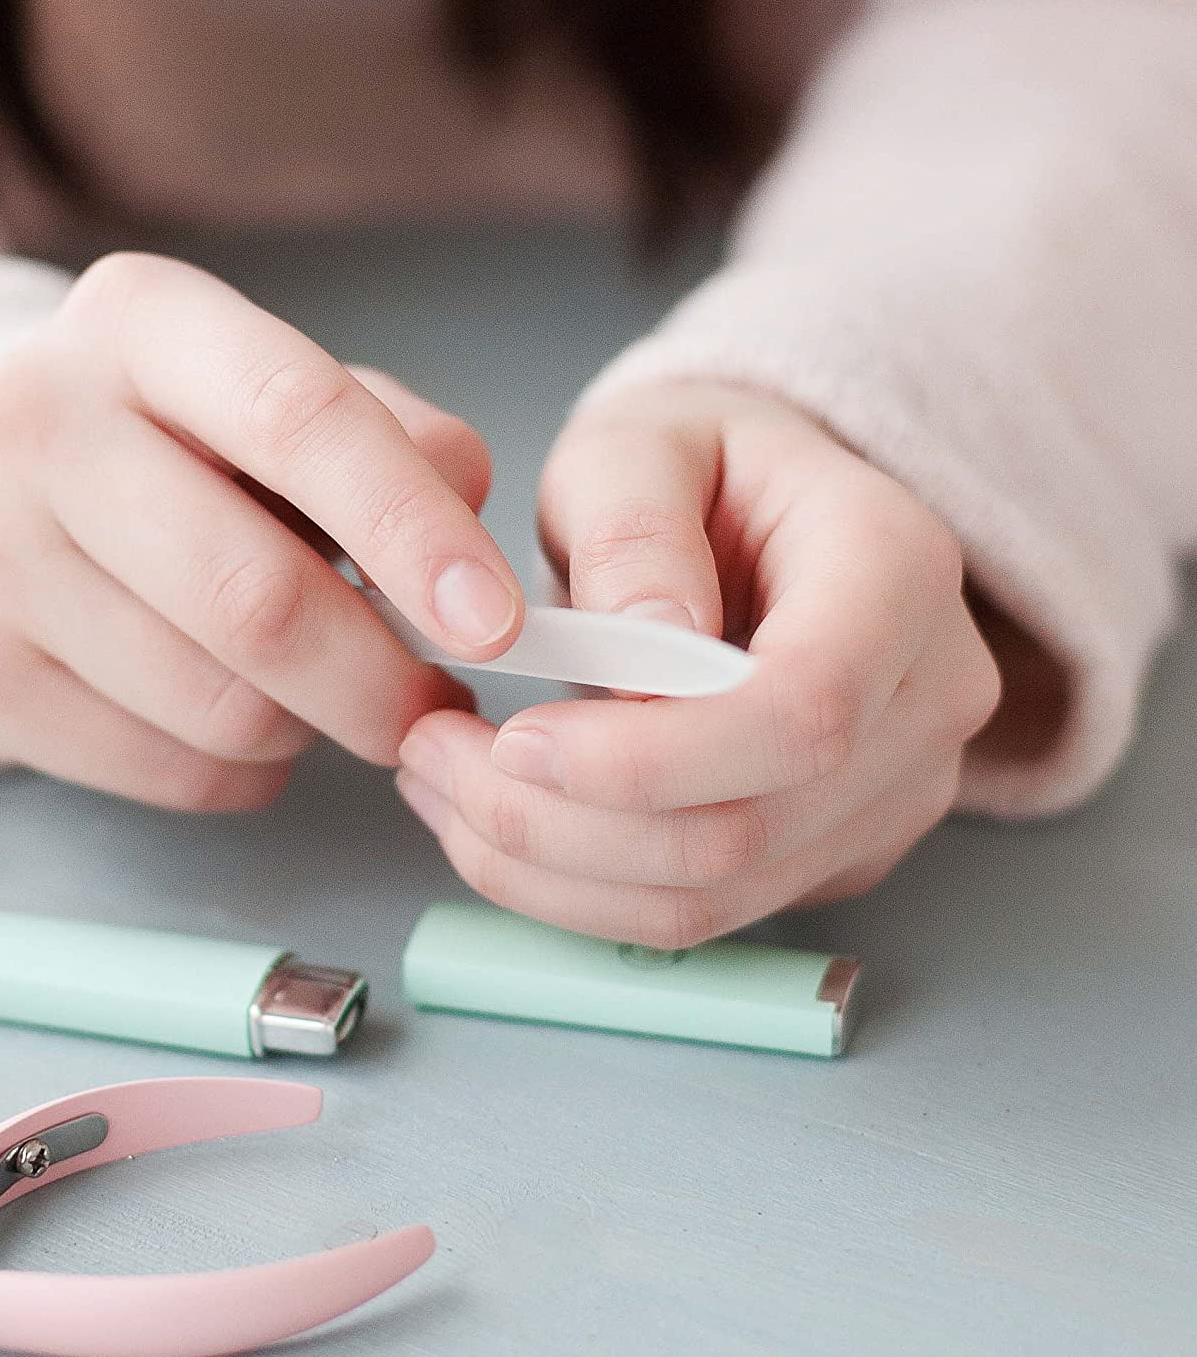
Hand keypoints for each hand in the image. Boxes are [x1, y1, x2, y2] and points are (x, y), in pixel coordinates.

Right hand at [0, 253, 522, 810]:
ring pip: (219, 705)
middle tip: (433, 708)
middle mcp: (31, 418)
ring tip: (321, 693)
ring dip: (312, 726)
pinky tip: (246, 725)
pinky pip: (170, 771)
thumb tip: (469, 540)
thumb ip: (401, 444)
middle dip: (378, 681)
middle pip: (254, 598)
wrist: (11, 503)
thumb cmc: (194, 453)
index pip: (297, 418)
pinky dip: (248, 772)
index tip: (496, 623)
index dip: (411, 532)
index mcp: (138, 321)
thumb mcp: (294, 405)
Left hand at [396, 379, 1000, 944]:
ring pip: (711, 897)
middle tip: (431, 759)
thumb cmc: (700, 465)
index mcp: (898, 571)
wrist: (763, 514)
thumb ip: (634, 529)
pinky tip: (501, 822)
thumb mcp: (640, 444)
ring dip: (549, 869)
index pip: (802, 712)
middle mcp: (925, 700)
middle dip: (560, 823)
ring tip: (443, 788)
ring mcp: (891, 793)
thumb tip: (645, 655)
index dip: (651, 758)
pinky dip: (577, 888)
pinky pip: (698, 912)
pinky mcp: (830, 851)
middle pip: (745, 829)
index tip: (516, 740)